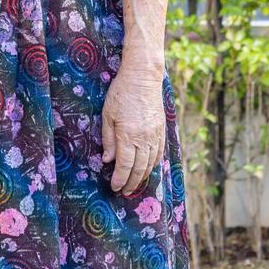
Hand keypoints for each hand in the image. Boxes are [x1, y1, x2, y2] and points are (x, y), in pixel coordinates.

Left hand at [101, 67, 165, 195]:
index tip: (114, 187)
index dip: (120, 179)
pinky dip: (153, 164)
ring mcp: (155, 134)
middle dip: (131, 183)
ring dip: (142, 177)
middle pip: (139, 168)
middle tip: (124, 192)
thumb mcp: (107, 114)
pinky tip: (148, 169)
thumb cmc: (121, 93)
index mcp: (128, 135)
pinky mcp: (161, 129)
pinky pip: (159, 153)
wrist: (143, 77)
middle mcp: (144, 138)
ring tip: (134, 185)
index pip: (125, 165)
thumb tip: (108, 160)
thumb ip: (108, 139)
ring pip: (150, 163)